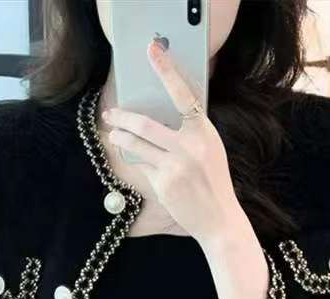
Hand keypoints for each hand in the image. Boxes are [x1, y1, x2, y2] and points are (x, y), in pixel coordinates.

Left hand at [102, 39, 241, 245]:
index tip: (152, 51)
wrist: (218, 217)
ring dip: (120, 138)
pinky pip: (142, 166)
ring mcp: (175, 165)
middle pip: (145, 124)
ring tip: (112, 134)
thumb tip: (159, 115)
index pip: (182, 93)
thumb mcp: (209, 150)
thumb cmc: (212, 181)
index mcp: (203, 131)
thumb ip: (189, 132)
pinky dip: (137, 161)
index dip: (166, 70)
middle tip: (110, 113)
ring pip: (136, 144)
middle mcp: (189, 146)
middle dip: (122, 117)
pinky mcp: (164, 183)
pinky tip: (134, 160)